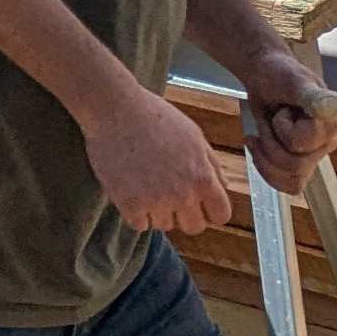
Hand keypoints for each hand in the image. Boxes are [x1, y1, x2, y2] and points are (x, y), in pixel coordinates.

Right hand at [83, 84, 231, 235]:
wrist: (114, 109)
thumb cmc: (155, 116)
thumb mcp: (194, 135)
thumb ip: (212, 165)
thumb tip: (223, 188)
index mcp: (203, 178)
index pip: (220, 216)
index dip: (210, 209)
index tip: (198, 202)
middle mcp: (183, 195)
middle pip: (194, 227)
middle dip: (184, 213)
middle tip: (169, 195)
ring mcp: (156, 202)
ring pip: (164, 225)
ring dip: (157, 211)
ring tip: (145, 185)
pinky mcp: (129, 204)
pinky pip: (139, 225)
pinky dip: (135, 212)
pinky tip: (131, 190)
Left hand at [240, 45, 336, 198]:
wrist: (265, 74)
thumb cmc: (278, 73)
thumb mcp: (292, 81)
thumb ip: (313, 96)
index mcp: (330, 123)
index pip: (301, 145)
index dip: (282, 128)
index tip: (282, 109)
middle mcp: (327, 142)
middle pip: (295, 166)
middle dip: (270, 144)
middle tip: (267, 120)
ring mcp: (314, 154)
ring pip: (291, 180)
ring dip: (265, 158)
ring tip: (260, 134)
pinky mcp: (300, 163)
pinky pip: (287, 184)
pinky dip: (266, 170)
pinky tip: (257, 147)